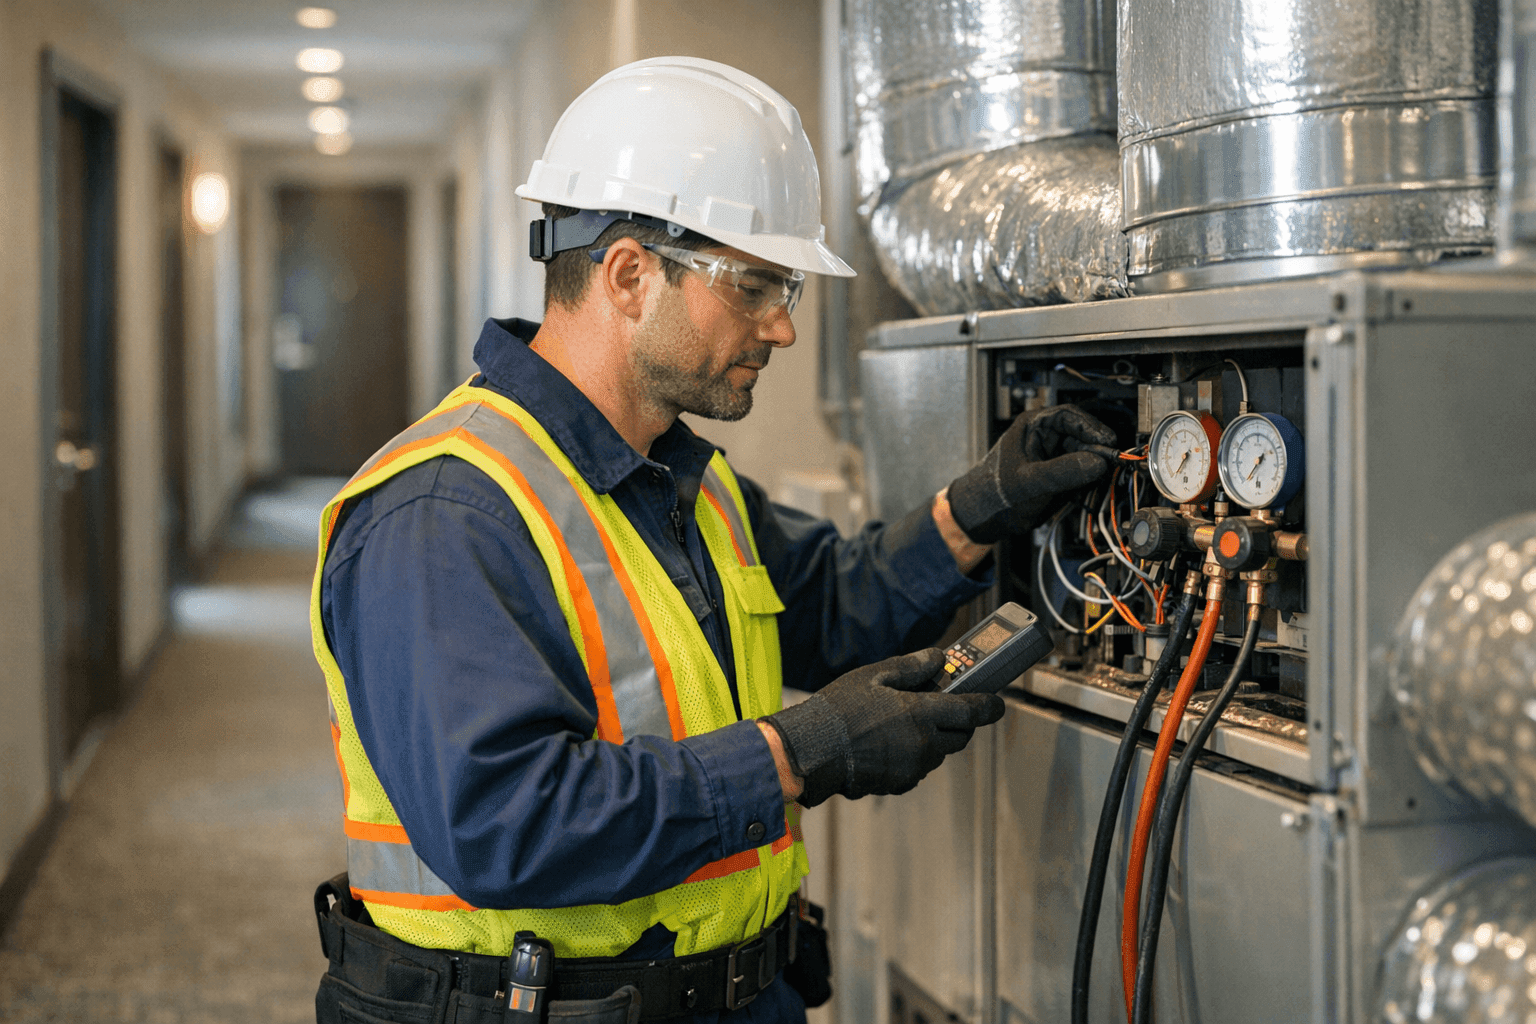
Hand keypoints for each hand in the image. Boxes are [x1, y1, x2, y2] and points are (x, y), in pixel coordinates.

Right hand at [760, 650, 1004, 806]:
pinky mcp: (899, 783)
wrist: (811, 751)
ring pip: (938, 754)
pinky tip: (890, 744)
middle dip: (960, 723)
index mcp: (921, 714)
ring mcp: (912, 767)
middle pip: (960, 737)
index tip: (998, 703)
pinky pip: (918, 769)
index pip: (970, 711)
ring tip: (905, 724)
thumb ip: (911, 667)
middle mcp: (924, 744)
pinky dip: (914, 757)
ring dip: (934, 740)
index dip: (989, 706)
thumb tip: (938, 658)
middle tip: (945, 708)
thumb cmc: (838, 710)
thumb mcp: (873, 676)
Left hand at [945, 404, 1115, 543]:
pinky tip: (1087, 488)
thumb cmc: (993, 492)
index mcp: (1032, 426)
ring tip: (1097, 478)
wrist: (984, 518)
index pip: (1069, 416)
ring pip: (1085, 454)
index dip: (1091, 427)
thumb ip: (1061, 472)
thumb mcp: (1029, 481)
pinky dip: (1089, 480)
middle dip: (1096, 449)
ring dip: (1094, 466)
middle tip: (1109, 463)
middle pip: (1082, 435)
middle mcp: (1045, 438)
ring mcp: (1054, 456)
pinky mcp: (1060, 475)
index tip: (1107, 440)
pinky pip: (1082, 472)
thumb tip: (1096, 462)